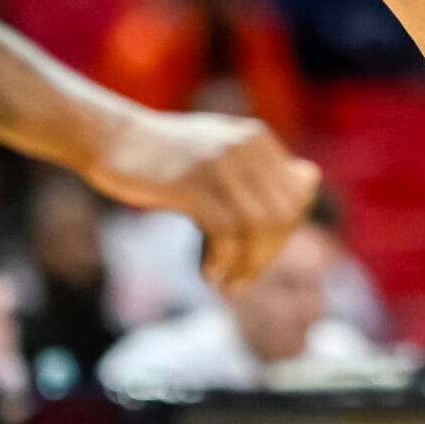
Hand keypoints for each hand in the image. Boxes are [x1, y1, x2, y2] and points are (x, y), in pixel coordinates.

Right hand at [88, 109, 320, 289]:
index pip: (296, 198)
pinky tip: (208, 273)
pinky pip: (224, 232)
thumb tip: (311, 179)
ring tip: (229, 285)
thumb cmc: (168, 153)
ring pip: (257, 226)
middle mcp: (245, 146)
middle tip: (243, 279)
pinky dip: (222, 260)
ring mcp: (219, 162)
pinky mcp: (191, 182)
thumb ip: (264, 167)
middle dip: (267, 256)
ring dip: (247, 265)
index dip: (284, 235)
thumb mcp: (223, 149)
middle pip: (281, 215)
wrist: (113, 138)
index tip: (259, 256)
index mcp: (257, 139)